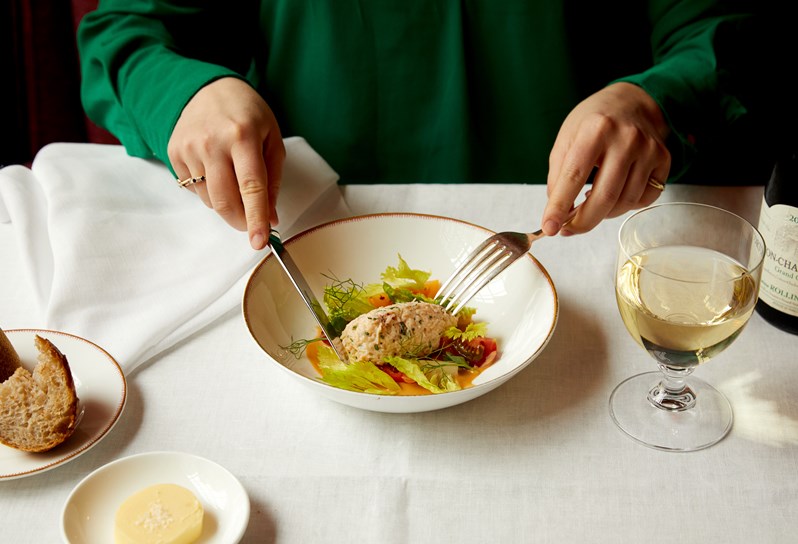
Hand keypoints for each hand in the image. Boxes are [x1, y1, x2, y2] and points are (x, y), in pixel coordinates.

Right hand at [168, 77, 284, 249]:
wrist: (207, 88)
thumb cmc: (247, 113)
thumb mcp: (271, 138)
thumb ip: (272, 180)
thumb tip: (271, 217)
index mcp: (243, 136)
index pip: (251, 187)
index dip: (257, 218)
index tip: (260, 242)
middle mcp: (212, 143)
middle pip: (224, 200)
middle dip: (240, 221)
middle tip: (251, 224)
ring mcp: (189, 148)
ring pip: (209, 199)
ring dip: (226, 203)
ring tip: (233, 179)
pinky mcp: (173, 153)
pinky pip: (194, 189)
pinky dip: (209, 190)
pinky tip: (215, 169)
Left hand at [542, 82, 670, 235]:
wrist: (632, 102)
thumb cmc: (594, 122)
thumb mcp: (566, 139)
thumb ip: (558, 176)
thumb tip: (557, 213)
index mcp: (595, 129)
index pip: (574, 176)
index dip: (559, 206)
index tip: (549, 227)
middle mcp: (626, 138)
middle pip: (604, 196)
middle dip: (582, 222)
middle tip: (567, 229)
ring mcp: (649, 149)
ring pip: (625, 202)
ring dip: (602, 215)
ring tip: (588, 206)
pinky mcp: (664, 160)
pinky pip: (643, 199)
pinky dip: (624, 207)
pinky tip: (612, 196)